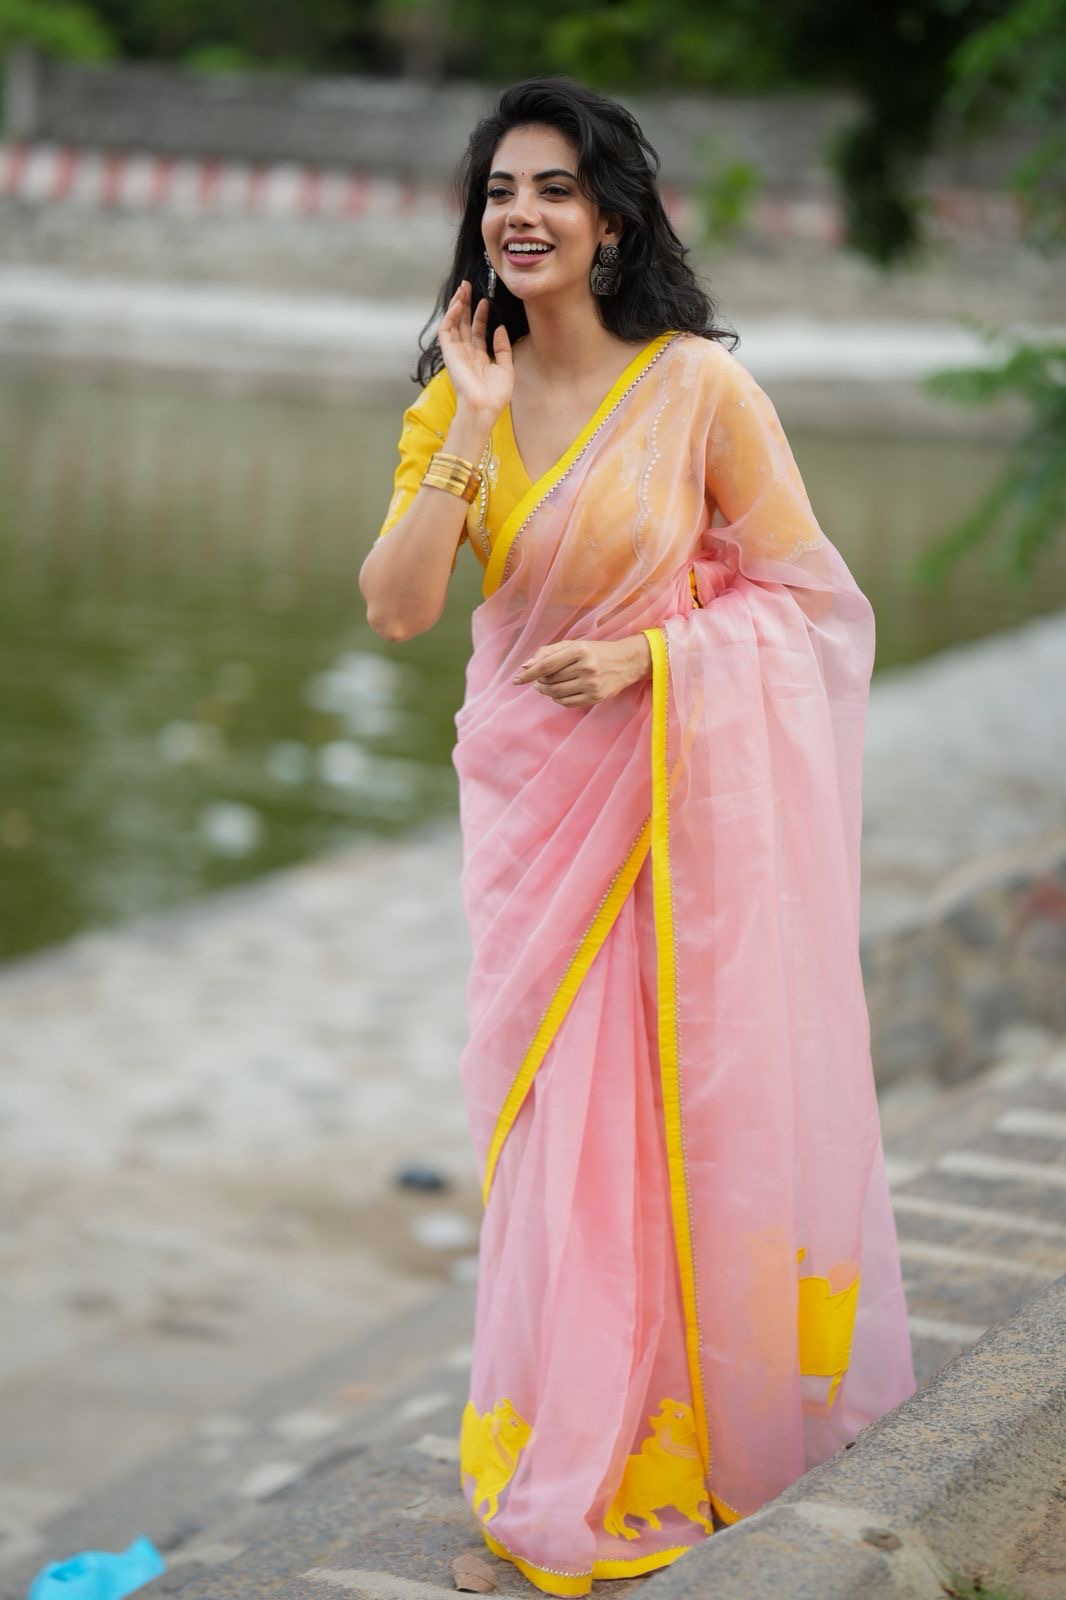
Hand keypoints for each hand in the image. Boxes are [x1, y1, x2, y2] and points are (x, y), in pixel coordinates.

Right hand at [438, 280, 512, 421]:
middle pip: (463, 323)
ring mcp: (456, 352)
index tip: (486, 301)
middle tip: (468, 286)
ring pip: (453, 323)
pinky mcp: (448, 353)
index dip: (480, 315)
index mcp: (478, 357)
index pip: (477, 331)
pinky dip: (450, 316)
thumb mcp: (506, 367)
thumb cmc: (495, 394)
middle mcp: (466, 353)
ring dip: (456, 305)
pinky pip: (446, 330)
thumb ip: (503, 347)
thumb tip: (500, 328)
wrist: (484, 406)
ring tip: (462, 289)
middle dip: (466, 304)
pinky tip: (458, 303)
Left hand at [512, 635, 651, 707]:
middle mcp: (586, 667)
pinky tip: (558, 693)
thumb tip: (526, 666)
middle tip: (538, 679)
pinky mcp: (595, 697)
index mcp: (579, 650)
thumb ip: (549, 652)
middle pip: (550, 680)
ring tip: (545, 686)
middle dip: (539, 681)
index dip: (529, 674)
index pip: (547, 664)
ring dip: (545, 691)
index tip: (516, 680)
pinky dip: (557, 699)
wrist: (626, 662)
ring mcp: (591, 684)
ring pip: (556, 693)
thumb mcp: (574, 645)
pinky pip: (567, 703)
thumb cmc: (596, 651)